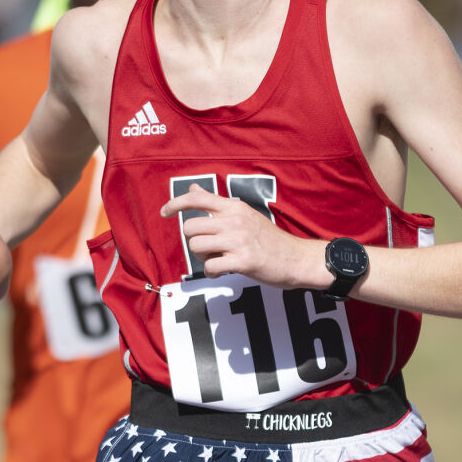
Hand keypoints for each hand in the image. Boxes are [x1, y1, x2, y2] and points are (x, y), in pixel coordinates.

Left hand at [157, 185, 319, 287]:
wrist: (296, 258)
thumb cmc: (267, 239)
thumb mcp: (243, 214)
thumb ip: (216, 204)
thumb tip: (193, 188)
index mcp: (234, 207)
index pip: (197, 198)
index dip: (175, 204)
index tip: (164, 212)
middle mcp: (235, 220)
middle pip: (190, 227)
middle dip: (194, 241)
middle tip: (209, 248)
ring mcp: (239, 240)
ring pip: (196, 246)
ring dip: (202, 258)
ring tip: (219, 259)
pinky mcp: (244, 261)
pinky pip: (210, 267)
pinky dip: (212, 272)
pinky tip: (224, 271)